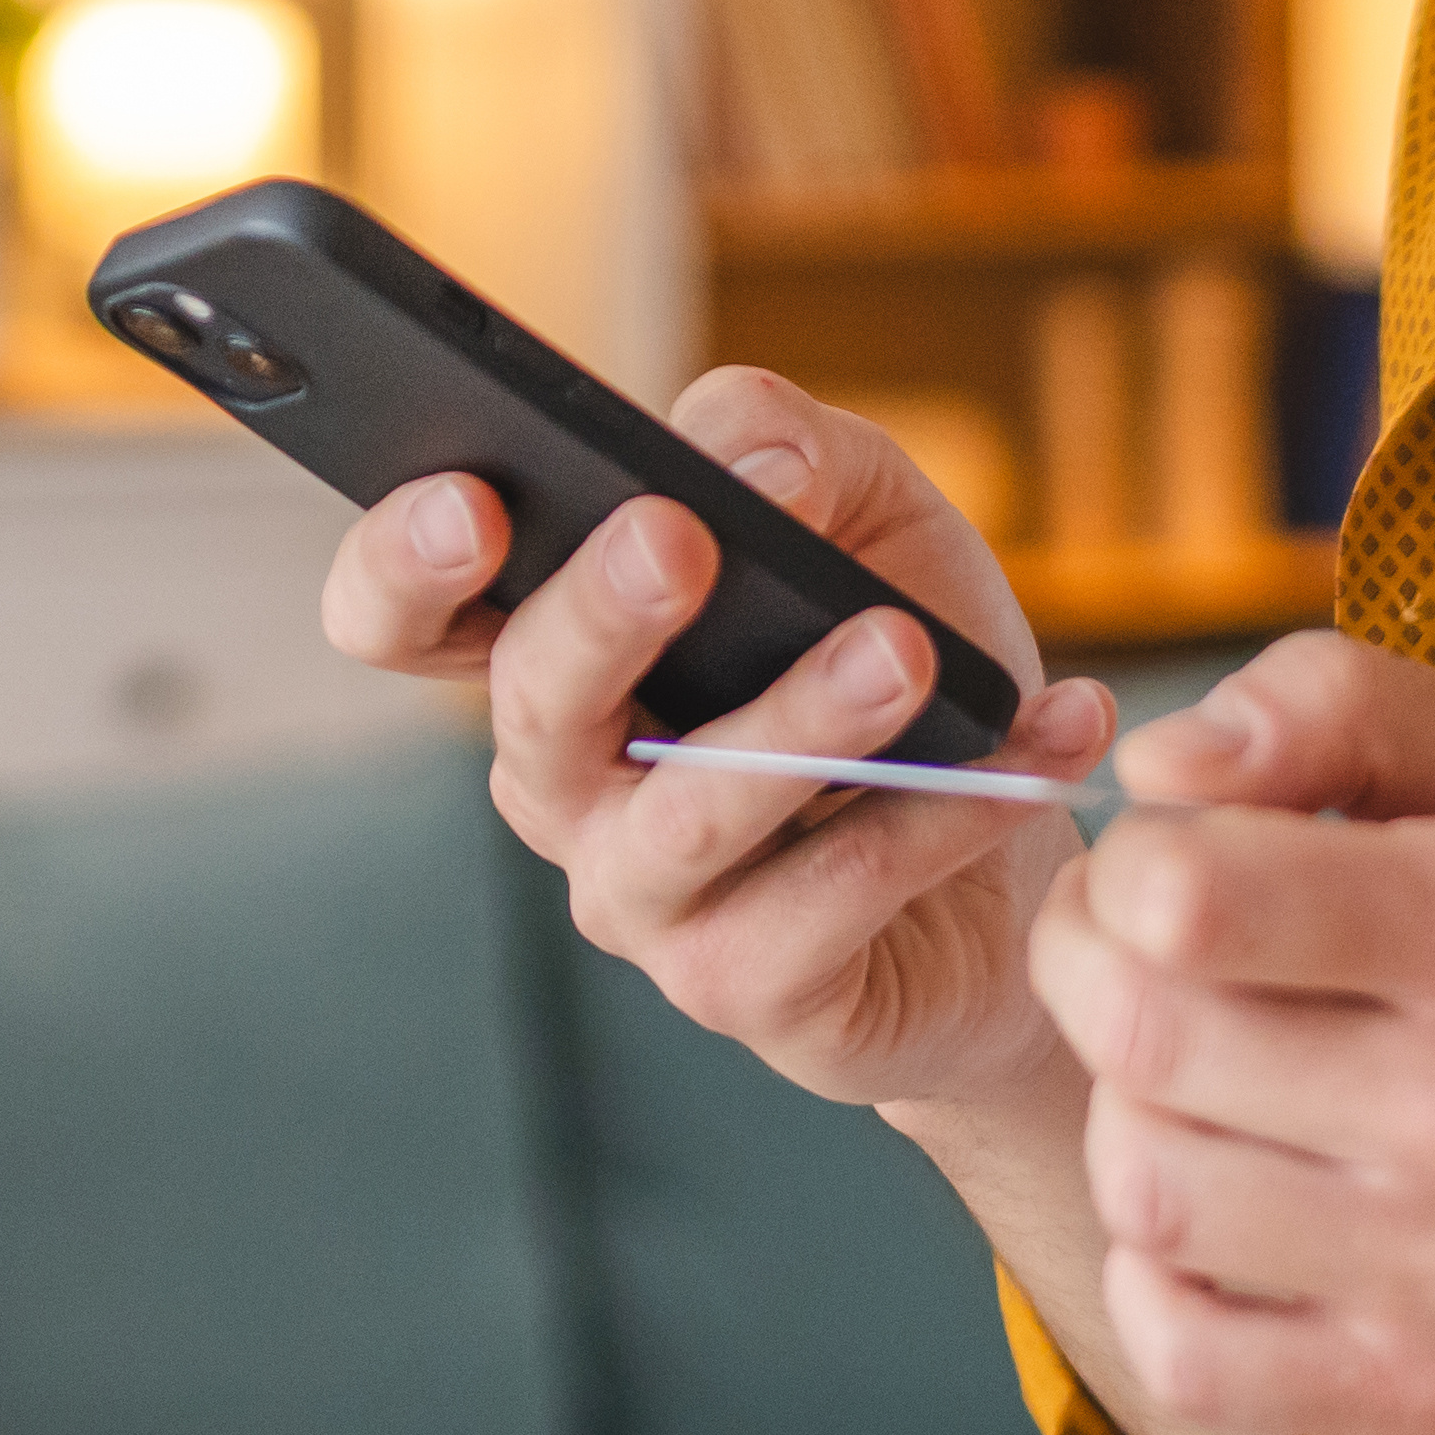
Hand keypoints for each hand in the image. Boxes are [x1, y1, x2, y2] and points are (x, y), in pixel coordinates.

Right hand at [319, 371, 1118, 1129]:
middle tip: (679, 539)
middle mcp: (565, 785)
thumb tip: (749, 458)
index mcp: (552, 653)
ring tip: (904, 655)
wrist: (1022, 856)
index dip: (403, 565)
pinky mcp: (746, 989)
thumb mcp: (866, 514)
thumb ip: (791, 445)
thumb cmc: (903, 665)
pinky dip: (941, 816)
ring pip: (687, 813)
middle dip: (600, 614)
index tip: (472, 502)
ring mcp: (642, 901)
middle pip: (531, 705)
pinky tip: (1031, 751)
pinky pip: (831, 894)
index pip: (406, 616)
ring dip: (798, 724)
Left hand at [1031, 635, 1434, 1434]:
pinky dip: (1156, 1281)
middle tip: (1139, 960)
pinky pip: (1180, 1349)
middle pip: (1142, 1040)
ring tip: (1203, 1089)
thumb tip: (1155, 767)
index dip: (1128, 868)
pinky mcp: (1426, 1399)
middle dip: (1091, 974)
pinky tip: (1227, 1222)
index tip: (1163, 869)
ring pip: (1145, 1192)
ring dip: (1130, 1122)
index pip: (1191, 897)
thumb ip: (1341, 709)